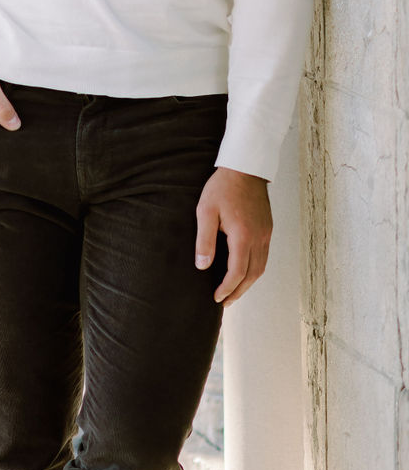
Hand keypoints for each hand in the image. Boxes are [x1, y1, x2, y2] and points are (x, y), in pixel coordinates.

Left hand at [195, 167, 272, 305]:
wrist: (245, 168)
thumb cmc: (223, 187)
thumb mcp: (206, 211)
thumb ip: (204, 240)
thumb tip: (203, 266)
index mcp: (243, 235)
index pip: (237, 272)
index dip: (227, 288)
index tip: (217, 297)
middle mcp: (259, 238)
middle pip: (252, 274)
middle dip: (239, 291)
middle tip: (225, 301)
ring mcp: (266, 233)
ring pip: (261, 267)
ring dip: (248, 282)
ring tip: (234, 291)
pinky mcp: (267, 228)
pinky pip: (264, 256)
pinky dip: (254, 269)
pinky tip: (244, 270)